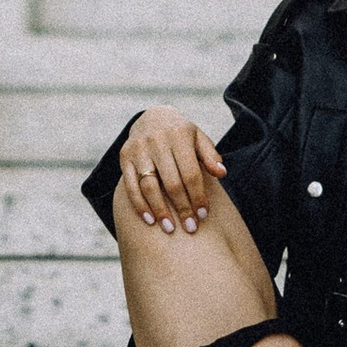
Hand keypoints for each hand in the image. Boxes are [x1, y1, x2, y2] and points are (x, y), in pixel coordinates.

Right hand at [115, 108, 225, 232]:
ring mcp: (138, 149)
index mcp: (179, 135)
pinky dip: (140, 205)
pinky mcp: (125, 157)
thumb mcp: (198, 138)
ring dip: (160, 211)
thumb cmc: (181, 134)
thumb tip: (222, 173)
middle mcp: (157, 140)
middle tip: (191, 228)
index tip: (203, 215)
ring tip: (170, 229)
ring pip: (149, 186)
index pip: (190, 172)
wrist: (151, 117)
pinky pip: (131, 186)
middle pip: (171, 182)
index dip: (197, 196)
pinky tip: (150, 220)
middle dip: (182, 208)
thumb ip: (210, 155)